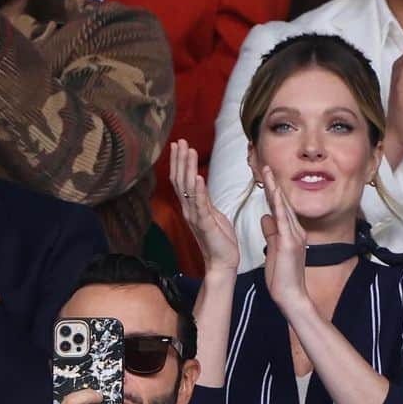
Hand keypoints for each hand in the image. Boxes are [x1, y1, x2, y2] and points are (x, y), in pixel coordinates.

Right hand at [170, 139, 238, 272]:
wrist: (222, 262)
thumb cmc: (220, 239)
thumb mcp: (213, 214)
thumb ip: (205, 201)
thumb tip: (201, 186)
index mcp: (192, 207)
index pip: (182, 180)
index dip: (179, 162)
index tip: (179, 145)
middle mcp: (189, 210)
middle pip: (180, 180)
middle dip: (180, 159)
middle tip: (180, 141)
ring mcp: (195, 216)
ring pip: (188, 188)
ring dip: (188, 168)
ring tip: (188, 151)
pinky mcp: (205, 224)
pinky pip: (200, 204)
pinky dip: (198, 189)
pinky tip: (197, 176)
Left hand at [260, 165, 312, 317]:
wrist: (292, 296)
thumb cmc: (282, 278)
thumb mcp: (274, 250)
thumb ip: (271, 233)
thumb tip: (265, 217)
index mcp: (291, 233)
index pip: (281, 208)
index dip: (273, 191)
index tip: (266, 176)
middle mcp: (296, 231)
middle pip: (283, 203)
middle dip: (274, 184)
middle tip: (266, 165)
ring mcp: (295, 236)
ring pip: (284, 207)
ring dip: (276, 188)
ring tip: (269, 172)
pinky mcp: (290, 243)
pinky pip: (282, 219)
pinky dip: (277, 205)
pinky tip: (273, 193)